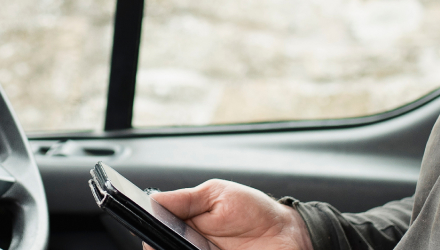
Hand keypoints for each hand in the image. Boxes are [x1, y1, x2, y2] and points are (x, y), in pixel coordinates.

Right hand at [149, 180, 312, 249]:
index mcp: (185, 226)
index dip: (150, 235)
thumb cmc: (256, 212)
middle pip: (163, 248)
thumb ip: (185, 199)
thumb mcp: (218, 195)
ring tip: (197, 245)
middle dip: (163, 245)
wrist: (289, 235)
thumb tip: (153, 198)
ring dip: (178, 249)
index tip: (150, 233)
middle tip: (174, 240)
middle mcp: (190, 247)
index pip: (156, 232)